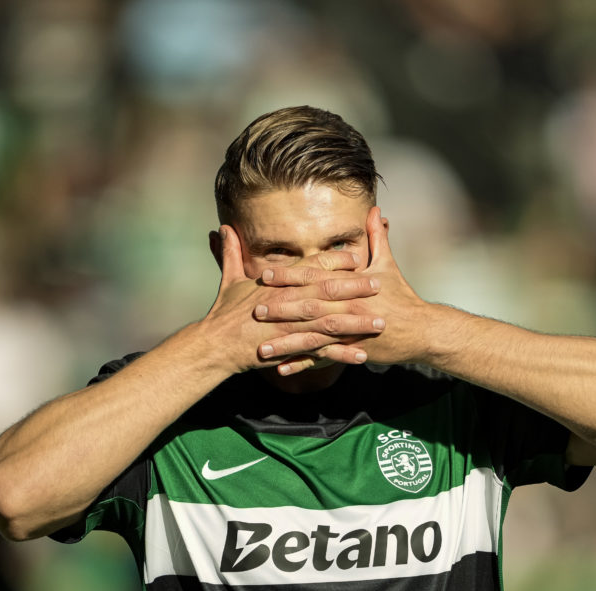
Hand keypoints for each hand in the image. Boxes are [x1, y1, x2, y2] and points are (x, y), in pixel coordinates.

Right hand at [204, 224, 384, 373]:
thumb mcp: (228, 280)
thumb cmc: (222, 313)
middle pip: (328, 290)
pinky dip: (342, 354)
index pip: (312, 266)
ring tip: (381, 322)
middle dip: (356, 288)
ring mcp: (290, 326)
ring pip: (330, 321)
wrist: (214, 345)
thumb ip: (232, 253)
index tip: (357, 257)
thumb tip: (224, 228)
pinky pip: (321, 352)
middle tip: (380, 284)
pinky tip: (362, 356)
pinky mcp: (289, 348)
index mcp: (279, 284)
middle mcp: (288, 301)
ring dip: (357, 322)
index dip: (336, 261)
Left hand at [255, 207, 431, 372]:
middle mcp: (347, 307)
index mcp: (351, 285)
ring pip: (312, 338)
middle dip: (280, 309)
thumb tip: (376, 210)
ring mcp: (349, 331)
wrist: (421, 330)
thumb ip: (377, 238)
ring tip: (260, 348)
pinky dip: (302, 365)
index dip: (289, 276)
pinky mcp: (351, 351)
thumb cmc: (403, 296)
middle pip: (309, 307)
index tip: (265, 275)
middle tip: (254, 310)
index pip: (315, 278)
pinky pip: (323, 359)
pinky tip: (280, 371)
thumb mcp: (388, 265)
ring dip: (286, 343)